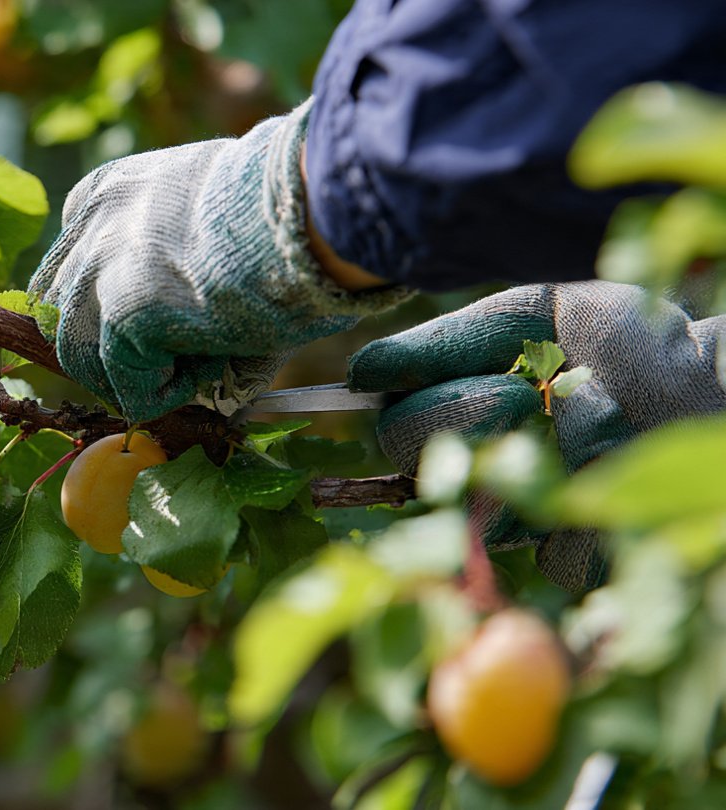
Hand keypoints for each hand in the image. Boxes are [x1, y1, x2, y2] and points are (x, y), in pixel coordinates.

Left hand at [28, 101, 407, 421]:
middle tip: (158, 361)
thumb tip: (189, 333)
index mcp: (107, 191)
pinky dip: (167, 395)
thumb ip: (179, 264)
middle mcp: (91, 227)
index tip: (146, 321)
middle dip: (100, 345)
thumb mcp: (213, 215)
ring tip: (195, 363)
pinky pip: (129, 388)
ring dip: (132, 374)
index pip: (70, 261)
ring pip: (80, 355)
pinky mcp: (125, 316)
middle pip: (60, 310)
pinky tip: (211, 368)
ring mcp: (101, 272)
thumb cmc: (284, 209)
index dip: (102, 301)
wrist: (307, 210)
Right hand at [349, 281, 725, 588]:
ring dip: (545, 452)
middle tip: (531, 393)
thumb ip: (452, 338)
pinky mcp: (571, 560)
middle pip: (421, 465)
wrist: (710, 384)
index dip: (418, 406)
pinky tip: (621, 471)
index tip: (469, 380)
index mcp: (461, 413)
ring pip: (482, 507)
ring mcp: (522, 519)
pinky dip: (590, 500)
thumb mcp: (537, 314)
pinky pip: (547, 548)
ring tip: (601, 420)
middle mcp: (480, 470)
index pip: (395, 425)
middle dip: (469, 415)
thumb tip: (360, 372)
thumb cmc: (632, 342)